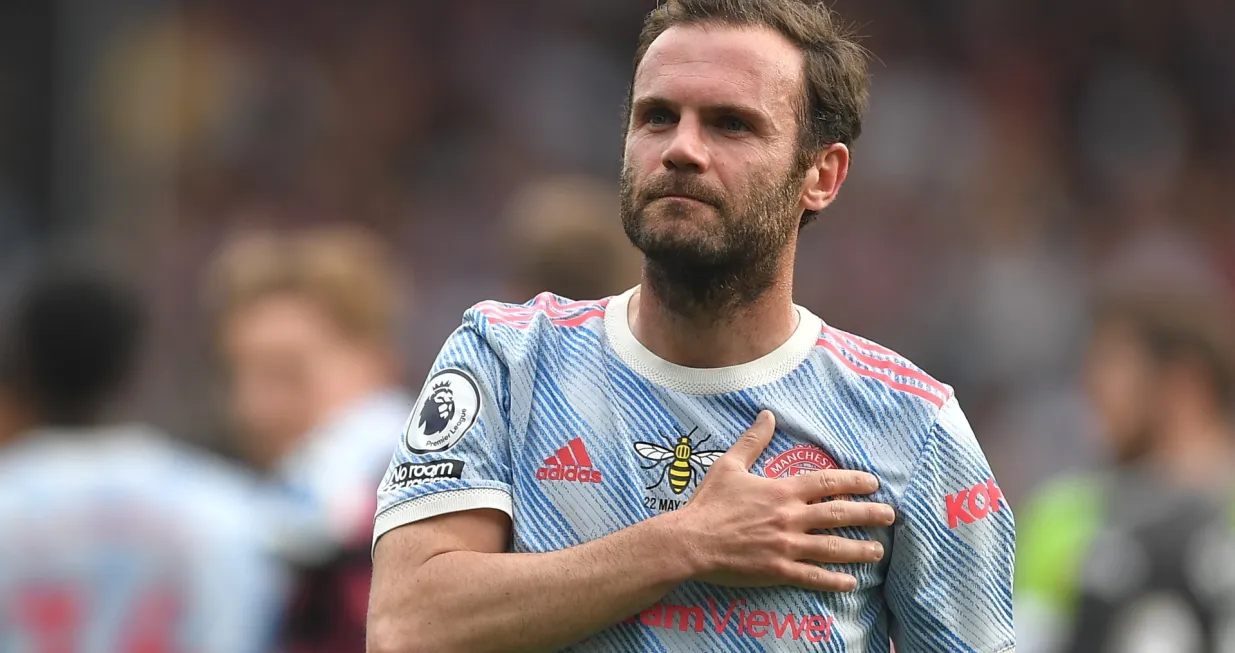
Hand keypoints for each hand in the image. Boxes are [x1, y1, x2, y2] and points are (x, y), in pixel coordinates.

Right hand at [670, 410, 894, 591]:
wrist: (690, 541)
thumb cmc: (709, 503)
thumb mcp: (728, 465)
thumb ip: (752, 441)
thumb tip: (767, 414)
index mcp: (781, 491)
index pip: (826, 482)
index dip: (852, 481)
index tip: (872, 483)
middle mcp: (790, 517)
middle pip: (838, 514)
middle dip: (868, 514)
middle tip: (890, 516)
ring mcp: (786, 546)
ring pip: (832, 547)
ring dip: (859, 549)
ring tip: (878, 550)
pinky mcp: (778, 570)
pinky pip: (813, 576)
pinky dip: (834, 579)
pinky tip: (851, 582)